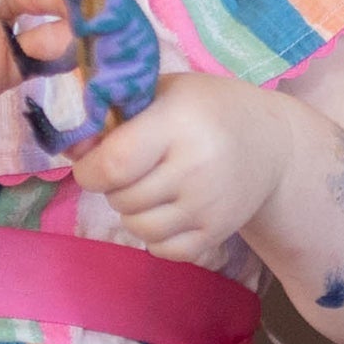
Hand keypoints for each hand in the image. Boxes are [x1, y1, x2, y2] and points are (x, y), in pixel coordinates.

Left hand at [72, 72, 289, 262]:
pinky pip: (162, 250)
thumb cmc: (206, 110)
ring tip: (149, 188)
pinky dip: (154, 236)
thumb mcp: (165, 93)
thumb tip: (72, 149)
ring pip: (138, 228)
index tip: (91, 164)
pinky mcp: (216, 233)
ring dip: (132, 211)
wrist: (272, 144)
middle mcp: (195, 167)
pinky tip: (166, 210)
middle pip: (123, 199)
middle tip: (132, 170)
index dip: (90, 170)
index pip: (115, 164)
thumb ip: (117, 115)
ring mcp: (208, 205)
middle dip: (114, 188)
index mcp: (179, 123)